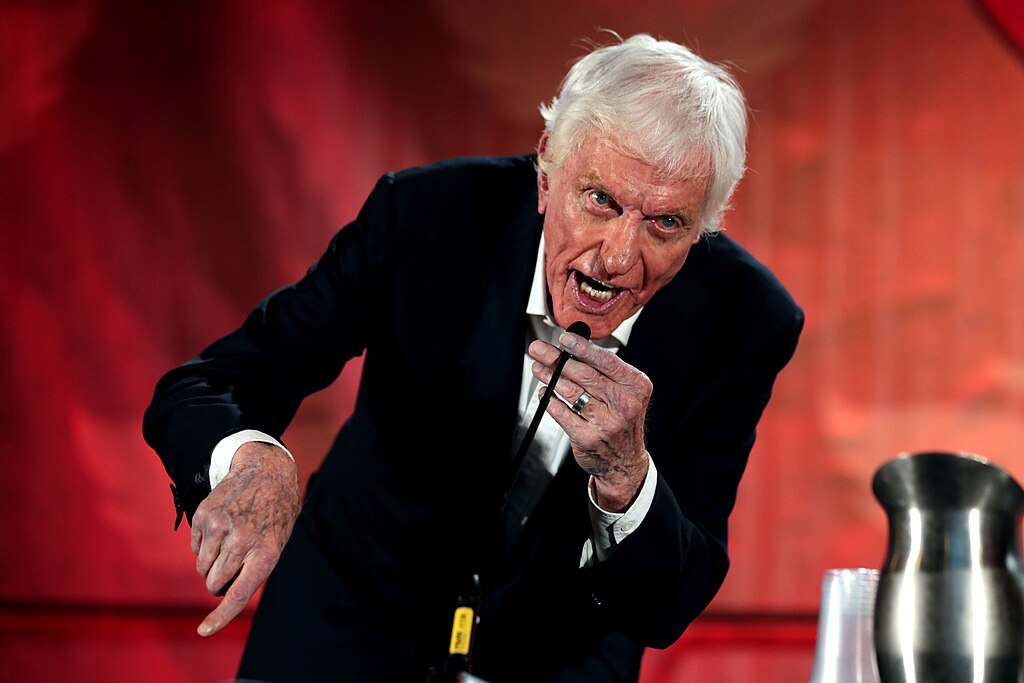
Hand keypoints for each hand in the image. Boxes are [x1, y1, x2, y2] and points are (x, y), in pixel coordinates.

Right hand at [190, 441, 300, 635]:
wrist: (265, 469)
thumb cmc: (275, 511)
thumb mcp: (279, 540)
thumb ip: (258, 567)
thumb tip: (230, 591)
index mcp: (266, 552)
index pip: (239, 594)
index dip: (221, 617)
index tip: (204, 631)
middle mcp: (242, 542)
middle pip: (215, 584)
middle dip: (219, 582)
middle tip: (232, 565)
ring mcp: (220, 528)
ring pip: (202, 568)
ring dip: (211, 564)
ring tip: (229, 541)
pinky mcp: (204, 516)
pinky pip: (194, 548)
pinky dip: (204, 545)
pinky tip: (221, 527)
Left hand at [529, 330, 651, 511]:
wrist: (624, 460)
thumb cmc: (621, 419)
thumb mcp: (625, 392)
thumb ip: (604, 370)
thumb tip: (572, 346)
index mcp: (635, 386)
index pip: (606, 361)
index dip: (582, 348)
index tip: (564, 339)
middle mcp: (624, 404)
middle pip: (584, 374)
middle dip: (557, 359)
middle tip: (540, 350)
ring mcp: (606, 423)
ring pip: (571, 391)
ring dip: (549, 376)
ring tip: (539, 368)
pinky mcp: (587, 437)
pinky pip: (561, 412)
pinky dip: (549, 399)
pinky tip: (545, 392)